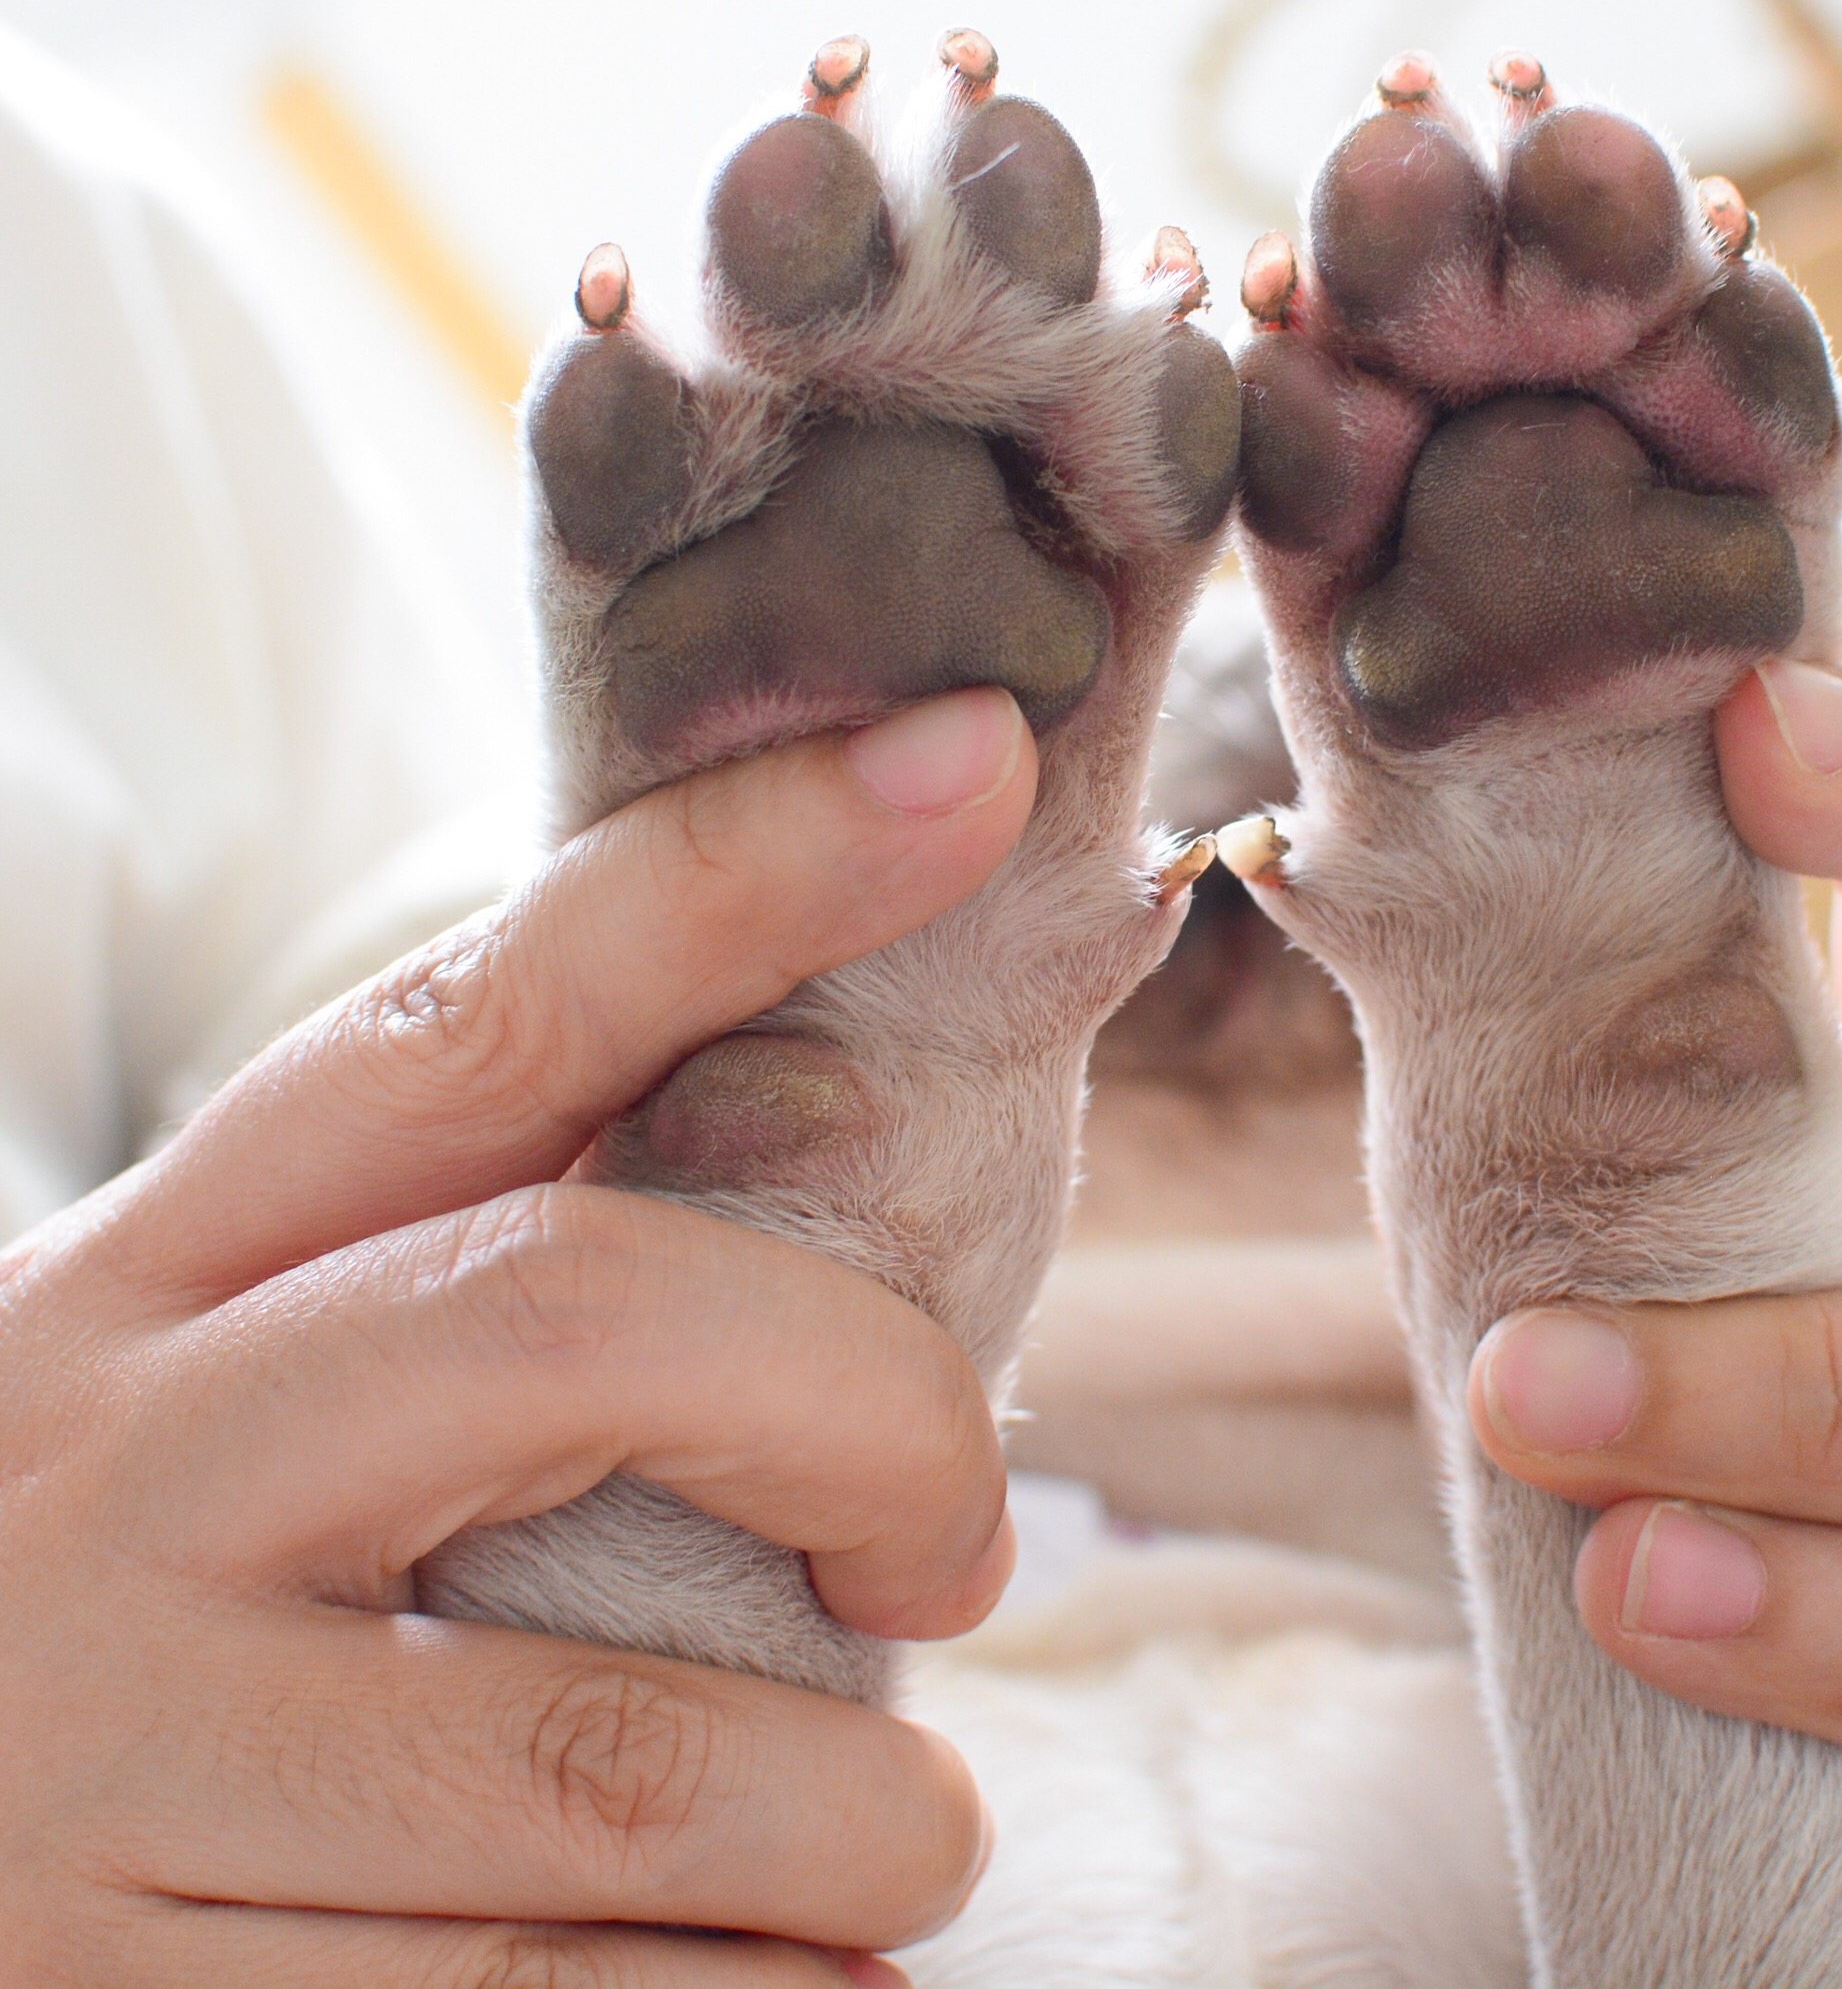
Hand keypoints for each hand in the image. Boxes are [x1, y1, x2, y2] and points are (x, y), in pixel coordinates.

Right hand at [0, 690, 1036, 1985]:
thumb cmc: (113, 1601)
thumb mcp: (231, 1383)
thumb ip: (486, 1268)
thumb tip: (864, 1206)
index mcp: (165, 1274)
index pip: (487, 1010)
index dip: (746, 873)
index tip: (968, 760)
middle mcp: (124, 1476)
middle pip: (588, 1316)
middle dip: (876, 1416)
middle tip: (961, 1552)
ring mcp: (105, 1765)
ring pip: (613, 1758)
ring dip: (852, 1820)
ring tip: (896, 1850)